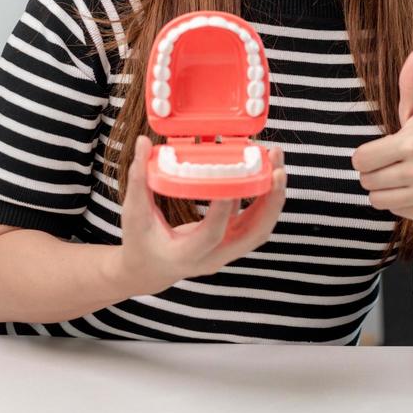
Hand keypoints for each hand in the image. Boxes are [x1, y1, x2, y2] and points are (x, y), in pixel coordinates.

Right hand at [111, 136, 286, 295]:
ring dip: (274, 198)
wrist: (149, 269)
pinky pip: (257, 223)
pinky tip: (268, 172)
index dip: (223, 210)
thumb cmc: (140, 241)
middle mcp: (212, 257)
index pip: (211, 234)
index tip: (233, 181)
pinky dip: (266, 200)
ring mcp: (227, 253)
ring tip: (278, 164)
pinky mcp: (233, 243)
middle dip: (270, 202)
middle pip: (252, 235)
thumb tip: (143, 143)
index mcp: (185, 254)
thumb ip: (138, 179)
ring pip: (261, 229)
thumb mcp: (134, 213)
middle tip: (277, 169)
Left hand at [351, 48, 412, 222]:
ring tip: (401, 177)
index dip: (367, 154)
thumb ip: (411, 83)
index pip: (360, 158)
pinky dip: (398, 203)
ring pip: (375, 198)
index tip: (384, 149)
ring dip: (383, 189)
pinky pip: (392, 210)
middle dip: (373, 172)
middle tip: (393, 163)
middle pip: (366, 179)